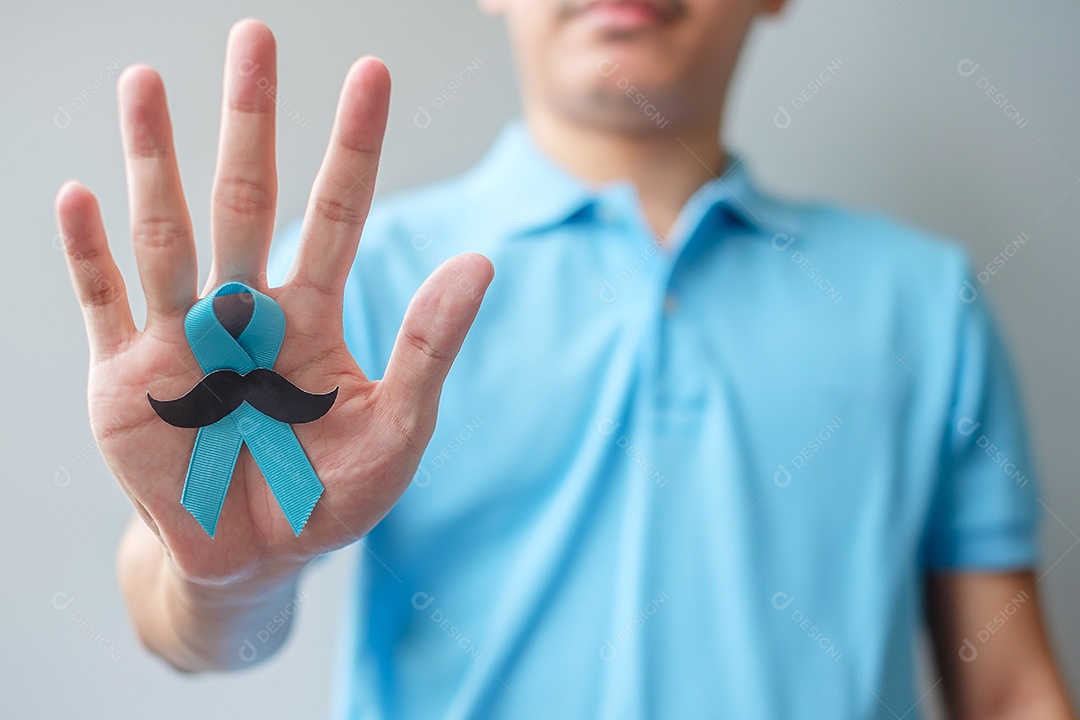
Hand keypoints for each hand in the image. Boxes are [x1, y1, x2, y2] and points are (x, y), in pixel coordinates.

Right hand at [54, 19, 492, 586]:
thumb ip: (430, 346)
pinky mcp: (125, 380)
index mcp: (310, 315)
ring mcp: (182, 338)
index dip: (354, 146)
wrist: (257, 559)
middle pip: (247, 199)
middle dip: (249, 122)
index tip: (371, 73)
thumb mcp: (398, 427)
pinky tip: (83, 195)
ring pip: (169, 233)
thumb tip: (482, 261)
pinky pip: (106, 305)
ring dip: (155, 160)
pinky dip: (91, 255)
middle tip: (254, 37)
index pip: (337, 213)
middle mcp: (244, 310)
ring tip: (146, 82)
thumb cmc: (330, 495)